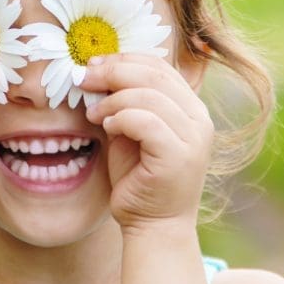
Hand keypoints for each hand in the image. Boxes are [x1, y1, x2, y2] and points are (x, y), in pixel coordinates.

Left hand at [81, 53, 213, 232]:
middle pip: (153, 74)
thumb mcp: (130, 128)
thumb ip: (124, 100)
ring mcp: (194, 138)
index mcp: (191, 106)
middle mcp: (199, 119)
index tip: (92, 64)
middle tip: (84, 79)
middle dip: (112, 72)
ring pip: (148, 96)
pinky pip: (146, 121)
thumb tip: (96, 69)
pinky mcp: (180, 156)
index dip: (123, 59)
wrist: (153, 224)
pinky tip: (107, 126)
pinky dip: (121, 118)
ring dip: (112, 100)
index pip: (159, 65)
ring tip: (93, 114)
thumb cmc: (138, 175)